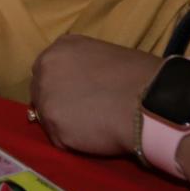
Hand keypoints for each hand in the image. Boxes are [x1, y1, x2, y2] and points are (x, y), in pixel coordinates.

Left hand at [27, 35, 160, 157]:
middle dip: (57, 103)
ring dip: (65, 124)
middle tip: (82, 114)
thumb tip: (80, 84)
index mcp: (60, 47)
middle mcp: (45, 68)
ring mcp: (46, 97)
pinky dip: (74, 142)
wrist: (148, 100)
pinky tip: (94, 137)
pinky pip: (59, 139)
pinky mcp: (54, 126)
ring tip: (91, 127)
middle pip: (41, 92)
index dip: (62, 86)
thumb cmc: (136, 75)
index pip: (47, 70)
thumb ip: (81, 67)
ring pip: (48, 117)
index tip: (77, 95)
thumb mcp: (101, 55)